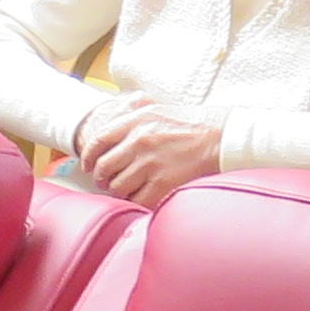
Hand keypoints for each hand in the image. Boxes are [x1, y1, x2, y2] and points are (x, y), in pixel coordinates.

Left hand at [79, 96, 223, 208]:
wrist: (221, 136)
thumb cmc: (193, 123)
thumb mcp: (158, 109)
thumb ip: (132, 118)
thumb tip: (109, 132)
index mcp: (135, 121)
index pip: (98, 141)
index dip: (88, 157)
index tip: (88, 165)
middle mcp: (139, 141)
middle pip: (103, 167)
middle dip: (101, 178)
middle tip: (105, 181)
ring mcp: (150, 164)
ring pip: (117, 186)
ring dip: (119, 191)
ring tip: (128, 188)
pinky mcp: (162, 183)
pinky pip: (137, 199)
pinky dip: (136, 201)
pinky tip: (143, 196)